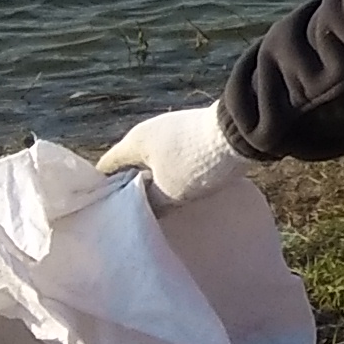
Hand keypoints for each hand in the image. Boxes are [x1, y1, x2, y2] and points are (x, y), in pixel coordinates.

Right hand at [97, 104, 243, 205]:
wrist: (241, 131)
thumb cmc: (196, 162)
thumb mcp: (169, 191)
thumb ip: (151, 203)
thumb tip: (144, 209)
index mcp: (134, 141)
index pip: (107, 166)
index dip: (102, 189)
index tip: (103, 210)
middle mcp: (150, 131)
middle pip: (130, 163)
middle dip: (130, 187)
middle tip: (132, 213)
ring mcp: (173, 130)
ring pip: (154, 161)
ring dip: (154, 181)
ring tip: (157, 206)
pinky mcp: (194, 134)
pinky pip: (174, 158)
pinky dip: (172, 173)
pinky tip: (180, 190)